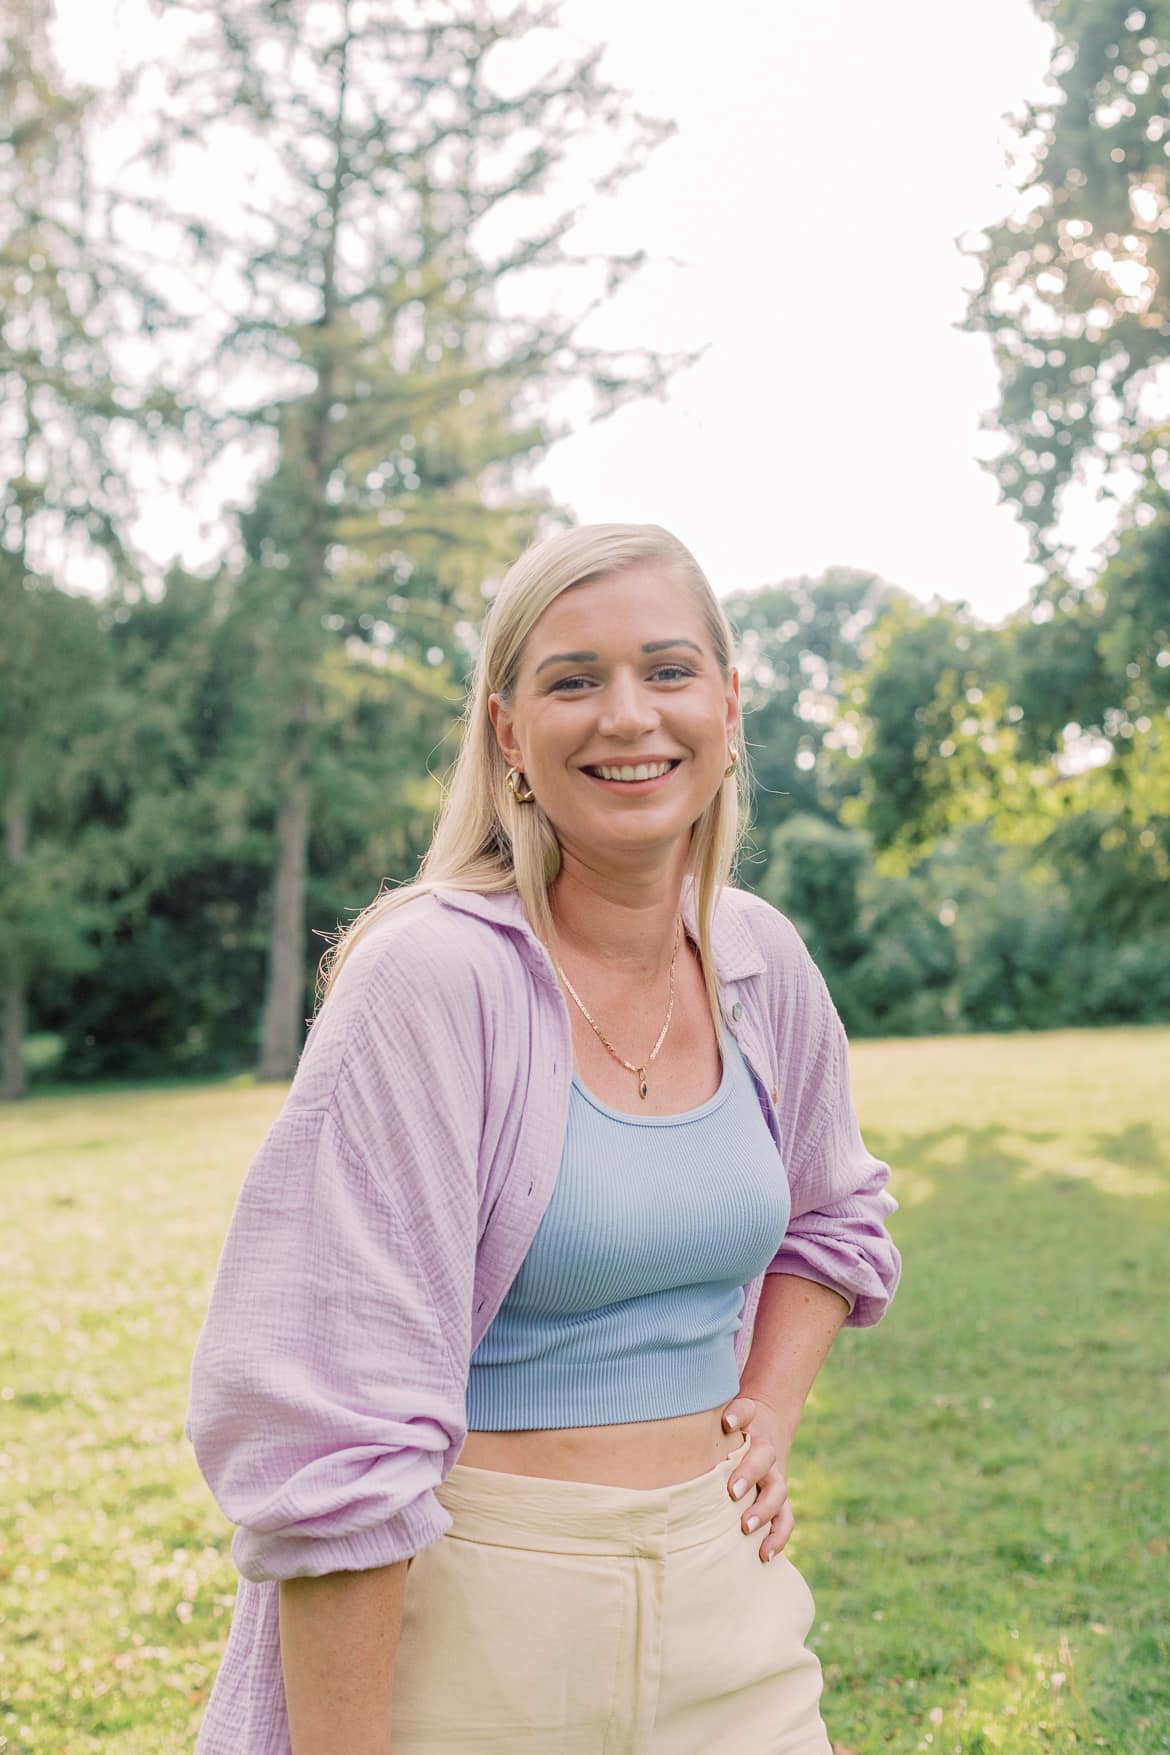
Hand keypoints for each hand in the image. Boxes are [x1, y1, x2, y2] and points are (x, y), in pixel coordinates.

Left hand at [720, 1394, 794, 1562]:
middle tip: (732, 1491)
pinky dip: (778, 1538)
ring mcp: (775, 1479)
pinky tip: (764, 1556)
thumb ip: (727, 1415)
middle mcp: (767, 1455)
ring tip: (746, 1528)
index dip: (738, 1417)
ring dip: (764, 1511)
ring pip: (778, 1494)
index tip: (726, 1424)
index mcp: (752, 1428)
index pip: (747, 1414)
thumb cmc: (737, 1428)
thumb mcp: (731, 1415)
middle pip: (764, 1461)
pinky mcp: (779, 1501)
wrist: (768, 1429)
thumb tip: (724, 1421)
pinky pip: (785, 1520)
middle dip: (749, 1475)